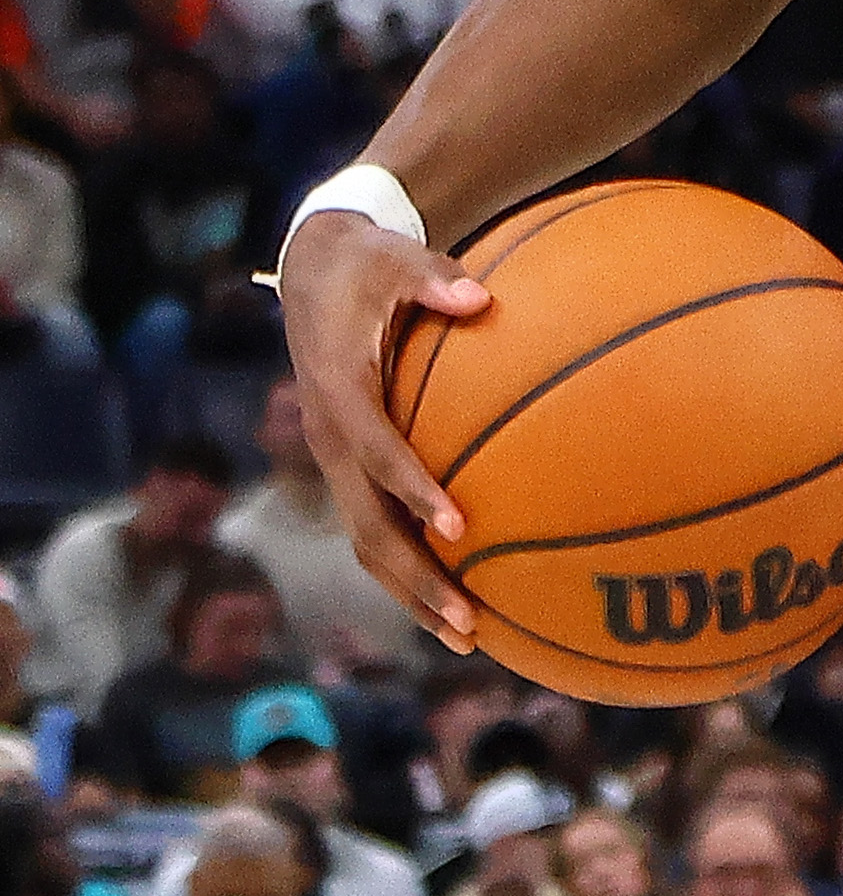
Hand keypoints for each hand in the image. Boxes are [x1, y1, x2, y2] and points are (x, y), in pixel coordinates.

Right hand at [278, 196, 491, 651]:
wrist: (311, 271)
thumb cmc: (366, 264)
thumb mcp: (393, 258)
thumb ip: (433, 278)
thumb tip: (478, 296)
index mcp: (340, 391)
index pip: (376, 451)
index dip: (413, 489)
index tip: (461, 527)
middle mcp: (330, 438)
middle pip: (368, 525)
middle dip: (416, 577)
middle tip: (470, 621)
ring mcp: (335, 460)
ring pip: (367, 542)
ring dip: (414, 591)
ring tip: (470, 637)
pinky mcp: (347, 468)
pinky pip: (378, 527)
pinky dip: (413, 567)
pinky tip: (464, 599)